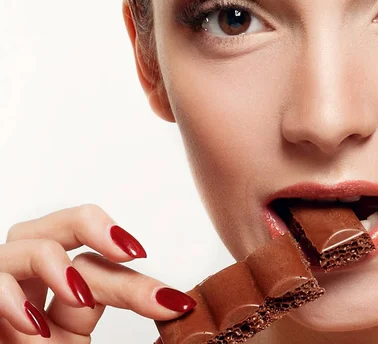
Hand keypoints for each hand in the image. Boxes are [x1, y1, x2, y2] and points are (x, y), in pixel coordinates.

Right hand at [0, 204, 195, 342]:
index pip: (100, 271)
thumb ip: (135, 338)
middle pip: (55, 230)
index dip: (137, 283)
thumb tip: (180, 306)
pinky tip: (35, 328)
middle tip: (131, 251)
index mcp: (66, 308)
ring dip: (53, 260)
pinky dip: (8, 296)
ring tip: (79, 297)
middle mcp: (34, 297)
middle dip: (92, 226)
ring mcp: (4, 302)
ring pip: (21, 243)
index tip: (175, 304)